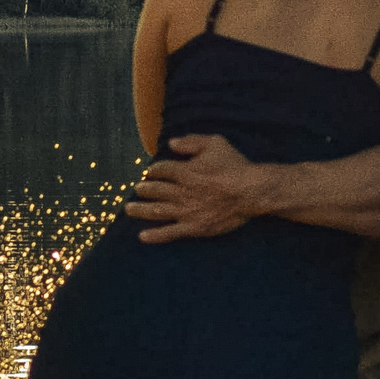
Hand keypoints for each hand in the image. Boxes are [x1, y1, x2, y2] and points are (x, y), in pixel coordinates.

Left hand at [127, 135, 261, 242]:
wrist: (251, 192)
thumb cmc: (235, 166)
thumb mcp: (215, 143)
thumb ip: (191, 142)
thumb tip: (170, 143)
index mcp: (184, 172)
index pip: (162, 170)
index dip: (154, 170)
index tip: (150, 172)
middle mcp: (181, 192)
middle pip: (155, 190)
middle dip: (144, 189)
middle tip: (137, 189)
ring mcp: (186, 211)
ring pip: (157, 211)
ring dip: (140, 210)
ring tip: (128, 209)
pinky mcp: (194, 227)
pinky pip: (170, 233)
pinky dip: (155, 235)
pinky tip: (142, 236)